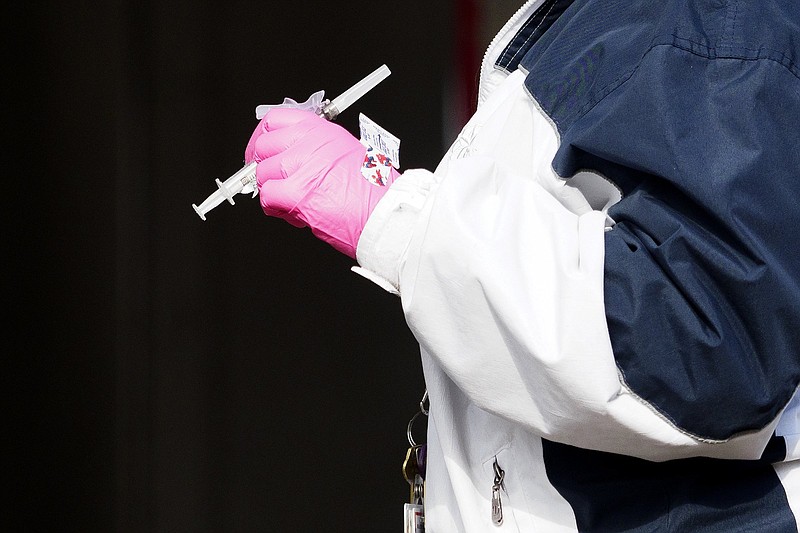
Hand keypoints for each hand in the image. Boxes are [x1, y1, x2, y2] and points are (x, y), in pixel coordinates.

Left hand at [245, 108, 398, 257]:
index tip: (260, 151)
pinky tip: (292, 213)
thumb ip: (316, 148)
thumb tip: (290, 156)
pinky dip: (275, 209)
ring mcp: (301, 166)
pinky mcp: (296, 192)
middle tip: (274, 183)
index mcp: (322, 130)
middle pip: (263, 147)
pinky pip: (267, 197)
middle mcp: (310, 142)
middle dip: (264, 168)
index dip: (262, 137)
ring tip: (292, 202)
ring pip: (262, 175)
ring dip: (273, 191)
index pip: (275, 119)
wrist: (385, 213)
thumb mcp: (346, 151)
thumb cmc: (374, 191)